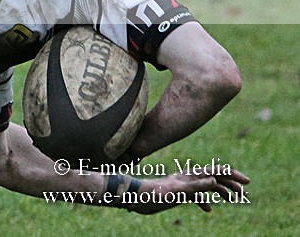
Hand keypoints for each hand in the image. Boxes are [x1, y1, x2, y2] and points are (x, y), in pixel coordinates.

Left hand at [127, 166, 249, 214]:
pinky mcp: (176, 192)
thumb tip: (215, 182)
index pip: (216, 172)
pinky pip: (195, 195)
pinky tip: (208, 209)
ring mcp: (182, 185)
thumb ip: (195, 187)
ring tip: (233, 198)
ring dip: (221, 190)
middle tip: (245, 192)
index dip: (232, 176)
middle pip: (214, 176)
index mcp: (190, 176)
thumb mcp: (176, 192)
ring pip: (206, 185)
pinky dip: (204, 200)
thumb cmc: (153, 194)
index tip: (247, 182)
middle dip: (230, 182)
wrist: (134, 196)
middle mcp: (187, 178)